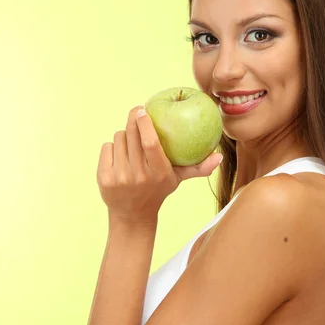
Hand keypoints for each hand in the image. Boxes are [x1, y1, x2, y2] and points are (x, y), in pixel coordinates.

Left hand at [97, 105, 222, 224]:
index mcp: (159, 173)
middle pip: (132, 135)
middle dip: (133, 120)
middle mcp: (139, 175)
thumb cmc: (158, 189)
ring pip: (118, 138)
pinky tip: (120, 155)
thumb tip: (220, 156)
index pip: (150, 143)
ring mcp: (120, 177)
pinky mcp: (104, 178)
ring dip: (124, 135)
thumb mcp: (178, 179)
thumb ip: (199, 167)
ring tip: (131, 142)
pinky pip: (107, 148)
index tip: (143, 110)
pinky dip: (113, 147)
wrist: (132, 214)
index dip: (145, 123)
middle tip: (137, 113)